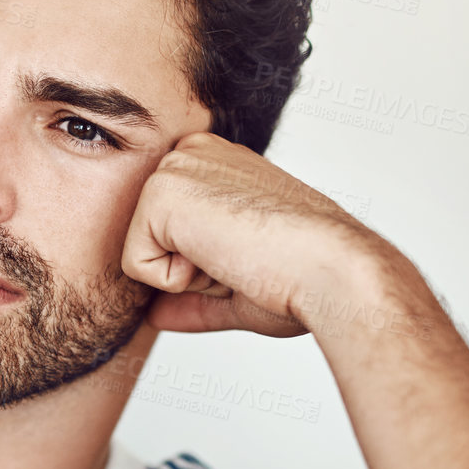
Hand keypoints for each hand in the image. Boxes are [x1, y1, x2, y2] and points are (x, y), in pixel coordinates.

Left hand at [121, 132, 392, 338]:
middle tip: (245, 259)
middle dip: (191, 271)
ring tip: (236, 255)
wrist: (332, 271)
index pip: (169, 233)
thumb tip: (155, 315)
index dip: (206, 268)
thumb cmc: (305, 277)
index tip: (254, 256)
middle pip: (150, 243)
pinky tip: (223, 255)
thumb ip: (193, 296)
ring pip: (140, 252)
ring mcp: (175, 167)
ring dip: (186, 275)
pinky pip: (135, 265)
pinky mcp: (160, 191)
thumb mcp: (238, 288)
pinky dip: (176, 280)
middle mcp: (193, 153)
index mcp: (216, 165)